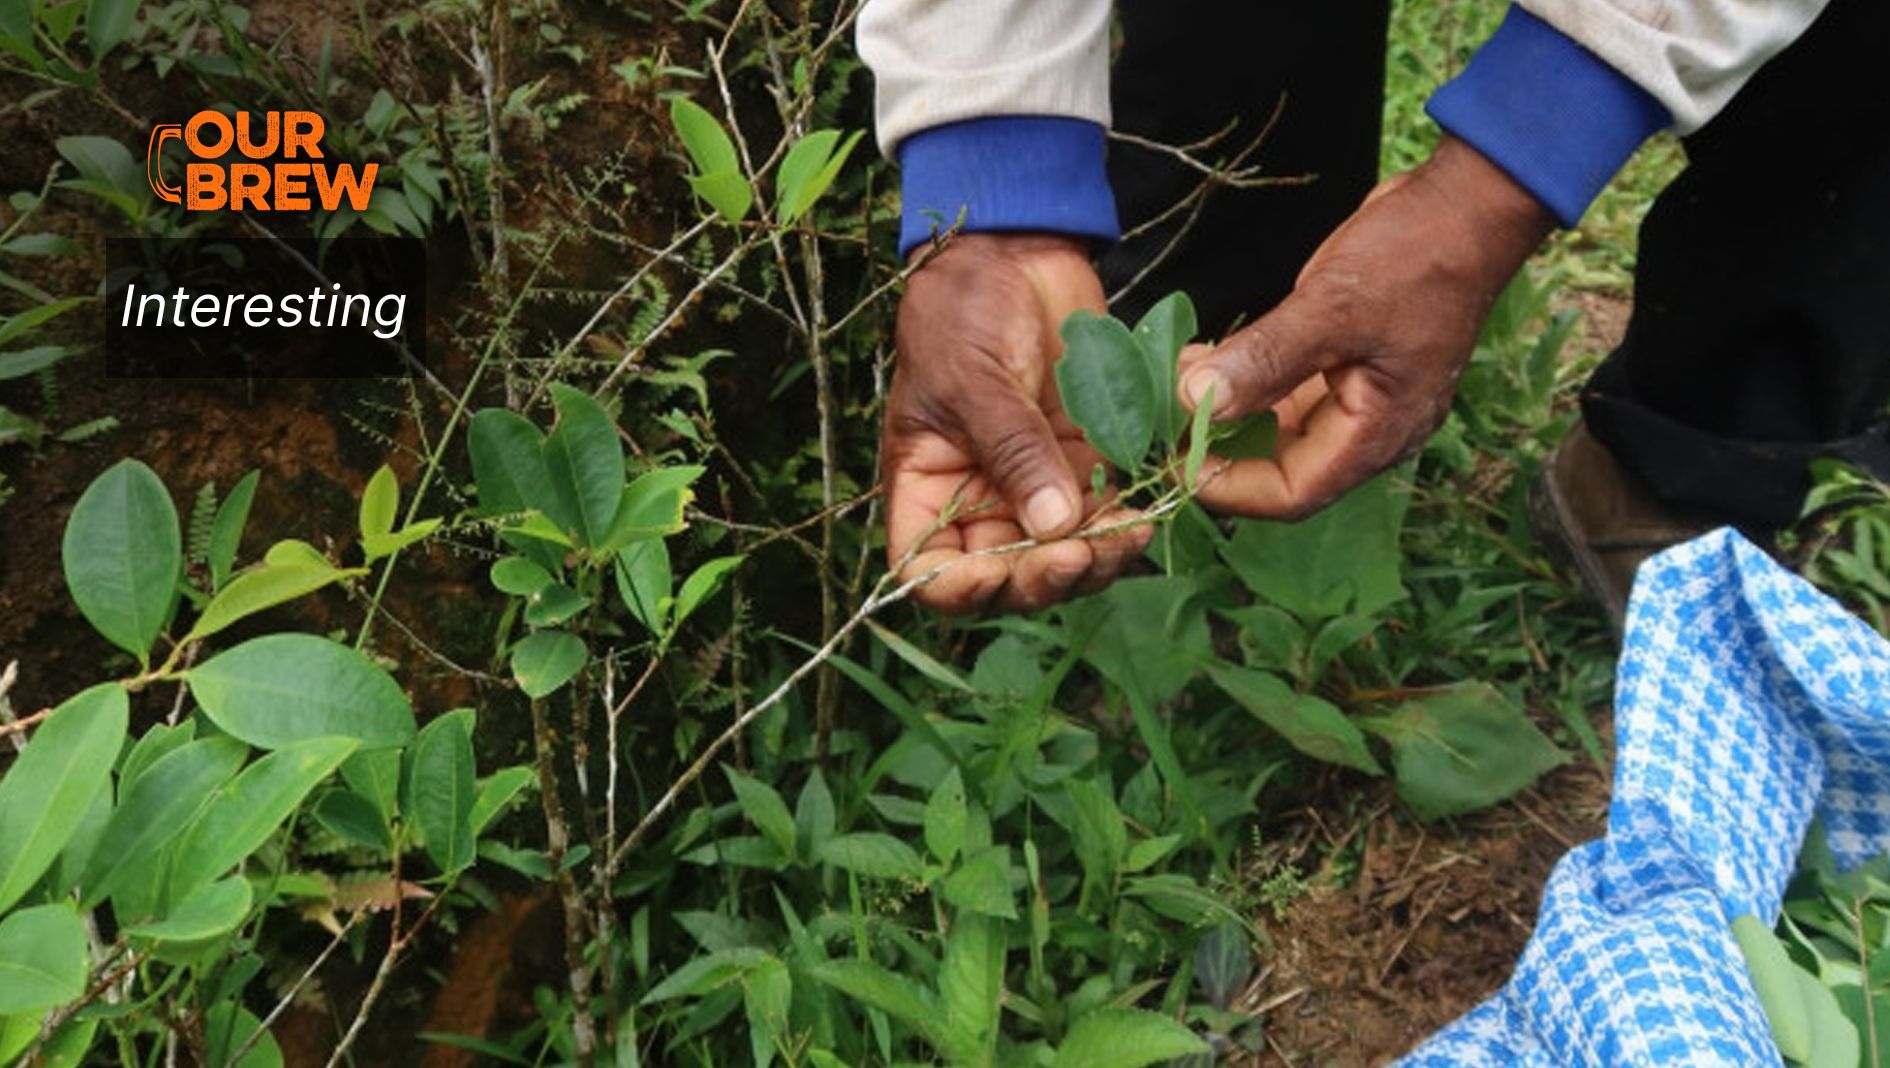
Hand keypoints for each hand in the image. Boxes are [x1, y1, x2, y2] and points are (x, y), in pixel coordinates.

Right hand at [883, 234, 1150, 614]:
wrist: (1015, 254)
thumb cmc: (965, 309)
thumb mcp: (974, 378)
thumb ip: (1012, 451)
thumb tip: (1053, 526)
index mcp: (928, 489)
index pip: (930, 573)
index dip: (962, 589)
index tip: (1001, 571)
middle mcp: (979, 502)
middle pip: (1007, 580)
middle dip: (1048, 578)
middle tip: (1085, 553)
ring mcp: (1035, 487)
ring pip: (1065, 558)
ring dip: (1100, 558)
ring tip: (1133, 530)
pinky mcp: (1084, 465)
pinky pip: (1107, 514)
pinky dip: (1130, 519)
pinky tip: (1154, 501)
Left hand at [1177, 135, 1554, 518]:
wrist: (1466, 205)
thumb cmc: (1414, 257)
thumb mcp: (1332, 307)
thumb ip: (1265, 359)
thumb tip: (1195, 402)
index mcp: (1377, 433)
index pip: (1294, 492)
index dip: (1231, 487)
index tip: (1176, 460)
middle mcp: (1370, 427)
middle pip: (1283, 466)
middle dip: (1221, 447)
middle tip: (1162, 421)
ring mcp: (1362, 396)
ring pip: (1281, 427)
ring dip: (1228, 410)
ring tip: (1176, 378)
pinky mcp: (1349, 364)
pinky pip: (1289, 390)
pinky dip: (1247, 380)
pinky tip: (1207, 357)